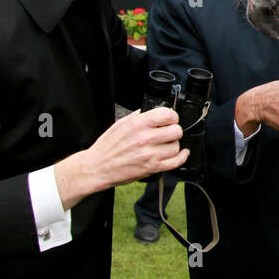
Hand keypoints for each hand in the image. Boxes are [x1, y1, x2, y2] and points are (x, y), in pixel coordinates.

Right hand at [56, 107, 185, 207]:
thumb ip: (139, 116)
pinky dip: (182, 157)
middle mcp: (145, 138)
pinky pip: (176, 162)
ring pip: (176, 146)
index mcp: (137, 124)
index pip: (168, 115)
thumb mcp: (120, 124)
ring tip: (165, 145)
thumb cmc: (107, 147)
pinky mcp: (152, 168)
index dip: (172, 117)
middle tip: (168, 133)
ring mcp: (149, 154)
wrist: (97, 167)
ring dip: (173, 145)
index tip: (170, 120)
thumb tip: (153, 110)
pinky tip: (181, 153)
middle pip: (176, 131)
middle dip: (174, 131)